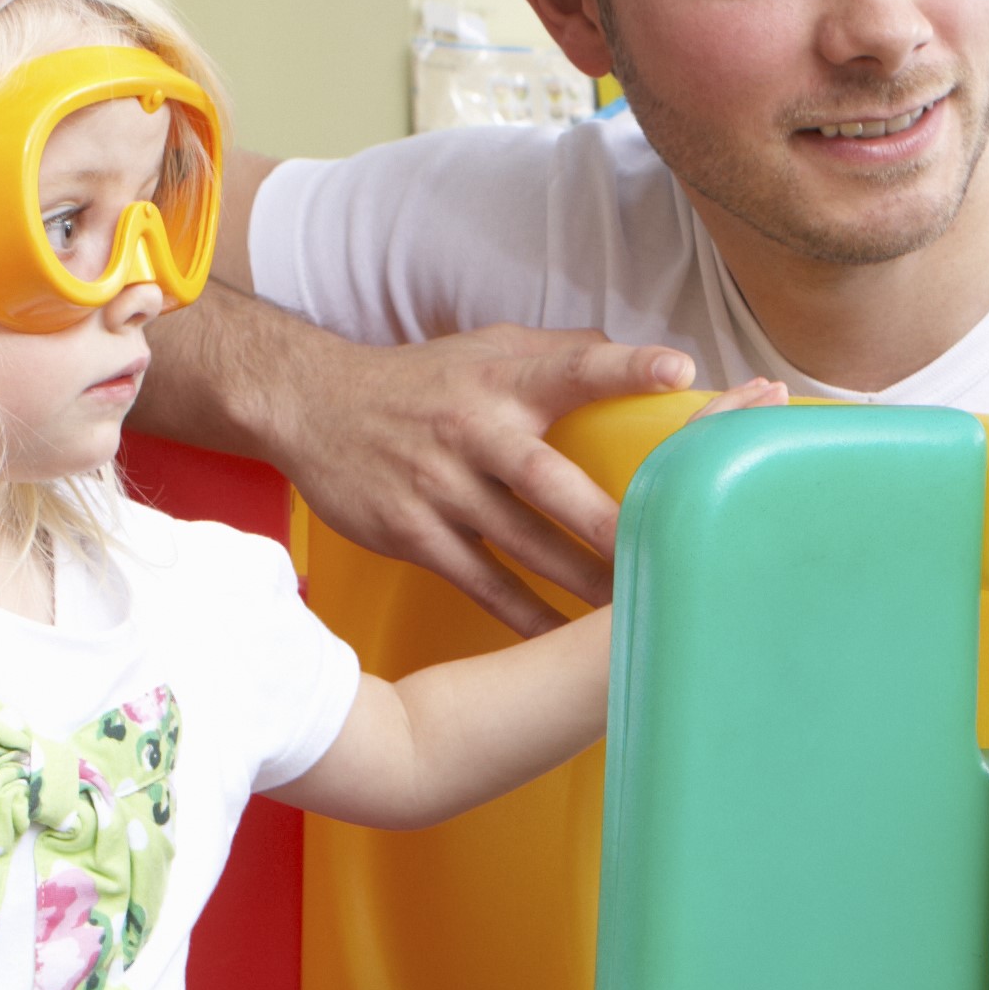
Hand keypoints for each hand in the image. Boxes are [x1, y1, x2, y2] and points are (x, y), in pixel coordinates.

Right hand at [281, 325, 709, 633]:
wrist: (310, 405)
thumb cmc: (418, 380)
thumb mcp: (483, 348)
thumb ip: (558, 352)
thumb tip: (640, 357)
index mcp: (500, 380)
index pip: (571, 367)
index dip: (624, 368)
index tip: (678, 375)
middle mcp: (472, 431)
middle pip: (547, 478)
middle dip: (604, 518)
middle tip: (665, 547)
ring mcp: (440, 486)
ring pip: (521, 542)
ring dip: (578, 579)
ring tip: (634, 612)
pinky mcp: (413, 533)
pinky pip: (482, 583)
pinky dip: (526, 614)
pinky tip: (565, 641)